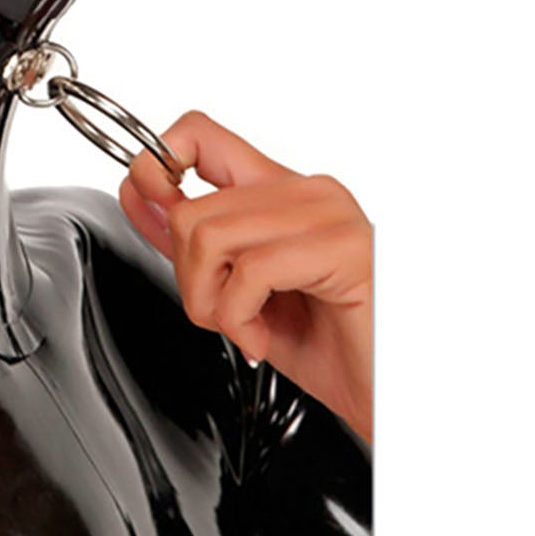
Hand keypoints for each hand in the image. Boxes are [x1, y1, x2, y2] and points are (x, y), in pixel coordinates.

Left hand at [117, 110, 372, 443]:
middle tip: (221, 317)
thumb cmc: (333, 349)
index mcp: (282, 194)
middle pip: (191, 208)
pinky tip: (263, 339)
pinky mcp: (344, 247)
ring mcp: (329, 214)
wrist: (392, 399)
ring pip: (210, 235)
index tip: (148, 207)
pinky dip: (239, 318)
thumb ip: (194, 247)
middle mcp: (306, 192)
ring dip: (210, 303)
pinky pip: (250, 270)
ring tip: (245, 329)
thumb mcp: (240, 295)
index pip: (198, 136)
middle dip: (187, 280)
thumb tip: (142, 201)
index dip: (155, 166)